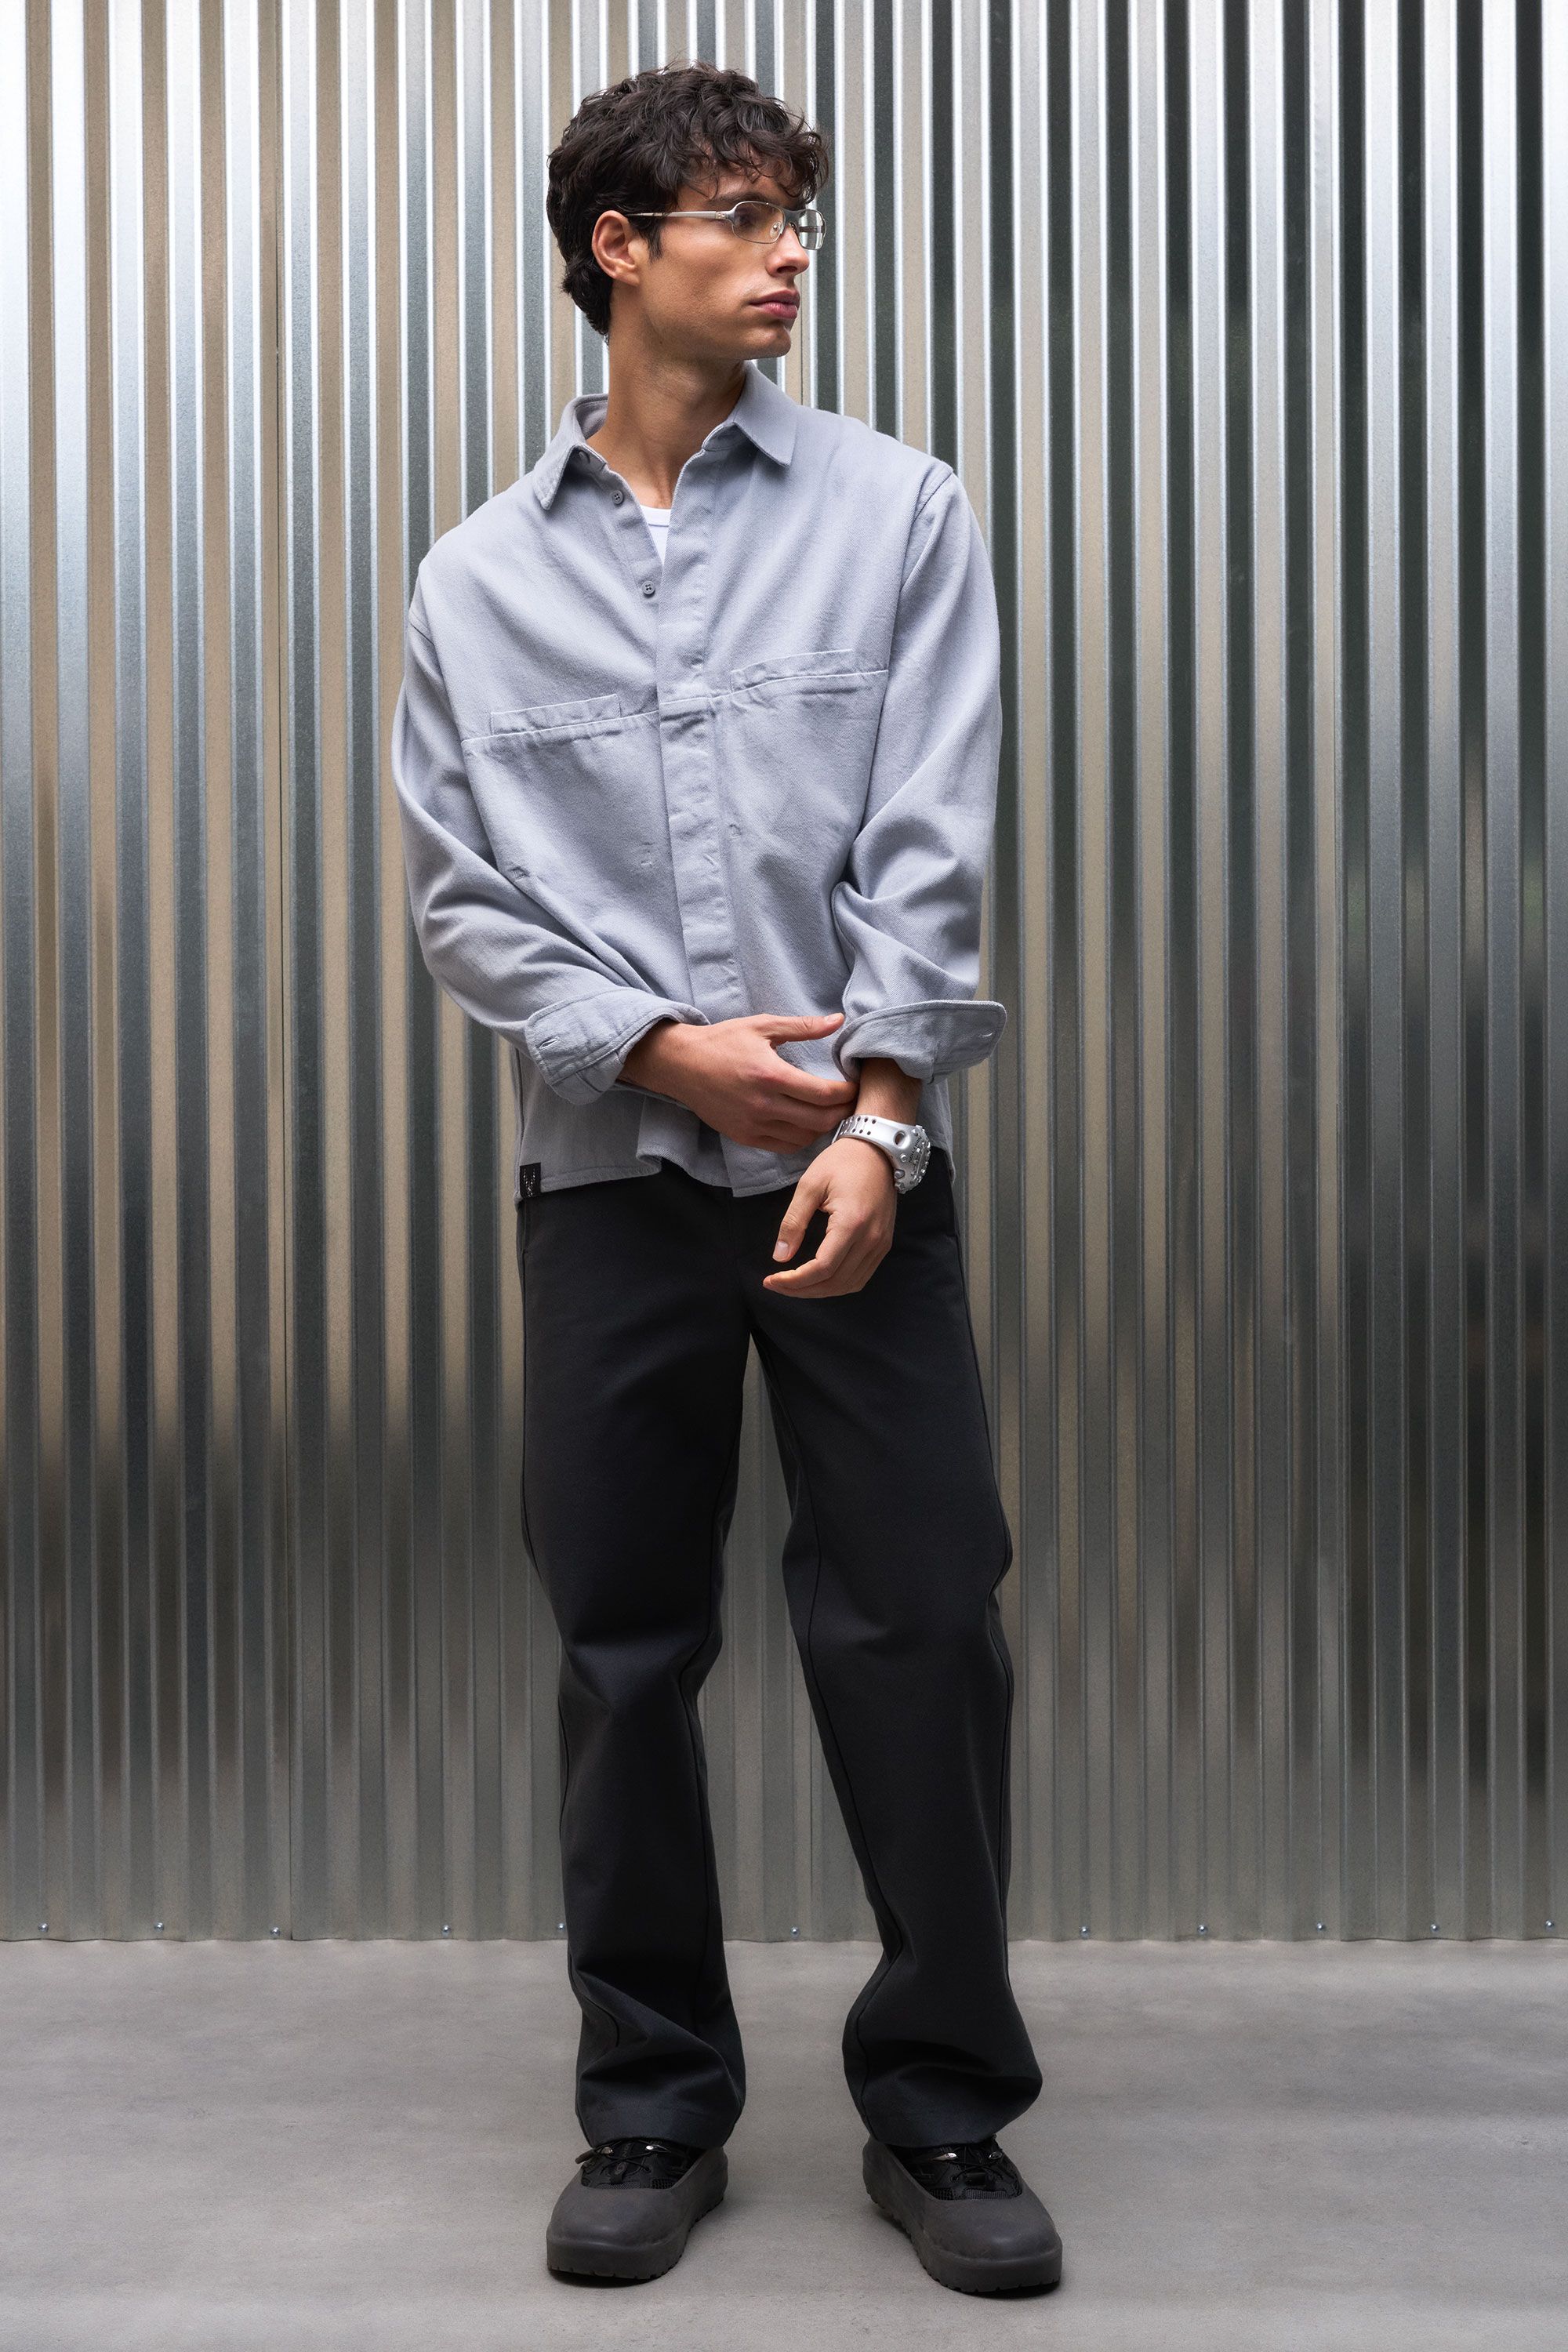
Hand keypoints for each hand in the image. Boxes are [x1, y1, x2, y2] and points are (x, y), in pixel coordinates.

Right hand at [620, 1011, 857, 1150]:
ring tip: (831, 1111)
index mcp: (770, 1075)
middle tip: (850, 1101)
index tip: (855, 1084)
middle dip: (842, 1112)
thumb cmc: (722, 1042)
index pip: (823, 1094)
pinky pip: (784, 1146)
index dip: (847, 1092)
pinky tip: (807, 1123)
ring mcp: (753, 1125)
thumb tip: (838, 1020)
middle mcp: (763, 1105)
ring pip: (804, 1137)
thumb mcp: (762, 1026)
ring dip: (824, 1127)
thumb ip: (803, 1026)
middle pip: (820, 1120)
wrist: (681, 1065)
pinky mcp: (744, 1137)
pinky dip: (802, 1138)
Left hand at [762, 1136, 897, 1298]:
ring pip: (849, 1284)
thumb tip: (779, 1256)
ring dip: (819, 1290)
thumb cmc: (842, 1162)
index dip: (794, 1280)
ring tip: (794, 1285)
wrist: (878, 1150)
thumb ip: (793, 1222)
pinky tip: (818, 1278)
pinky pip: (860, 1276)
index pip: (822, 1268)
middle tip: (777, 1285)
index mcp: (851, 1223)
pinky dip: (837, 1284)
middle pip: (835, 1282)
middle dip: (802, 1290)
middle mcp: (871, 1238)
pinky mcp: (883, 1244)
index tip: (771, 1280)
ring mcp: (880, 1243)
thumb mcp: (809, 1185)